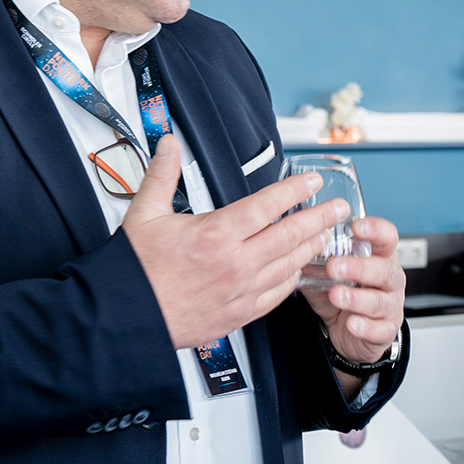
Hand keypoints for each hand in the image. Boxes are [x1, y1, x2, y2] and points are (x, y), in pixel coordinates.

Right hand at [123, 136, 346, 348]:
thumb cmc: (135, 271)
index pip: (268, 206)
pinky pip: (278, 294)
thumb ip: (162, 175)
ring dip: (311, 247)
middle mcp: (235, 263)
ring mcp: (241, 291)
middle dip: (320, 218)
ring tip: (326, 234)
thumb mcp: (144, 214)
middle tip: (338, 207)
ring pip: (290, 265)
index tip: (313, 182)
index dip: (295, 190)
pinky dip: (293, 278)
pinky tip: (299, 269)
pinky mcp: (240, 314)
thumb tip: (169, 145)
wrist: (126, 317)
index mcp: (215, 234)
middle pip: (290, 235)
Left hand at [300, 216, 405, 369]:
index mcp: (379, 258)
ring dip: (357, 298)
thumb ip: (315, 263)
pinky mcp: (386, 330)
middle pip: (385, 270)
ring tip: (336, 295)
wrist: (350, 330)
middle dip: (360, 267)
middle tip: (334, 267)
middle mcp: (390, 280)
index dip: (375, 230)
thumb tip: (291, 250)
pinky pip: (380, 329)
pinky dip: (364, 327)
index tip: (356, 227)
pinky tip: (350, 323)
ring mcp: (391, 306)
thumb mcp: (327, 275)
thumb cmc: (344, 294)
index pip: (387, 237)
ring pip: (381, 301)